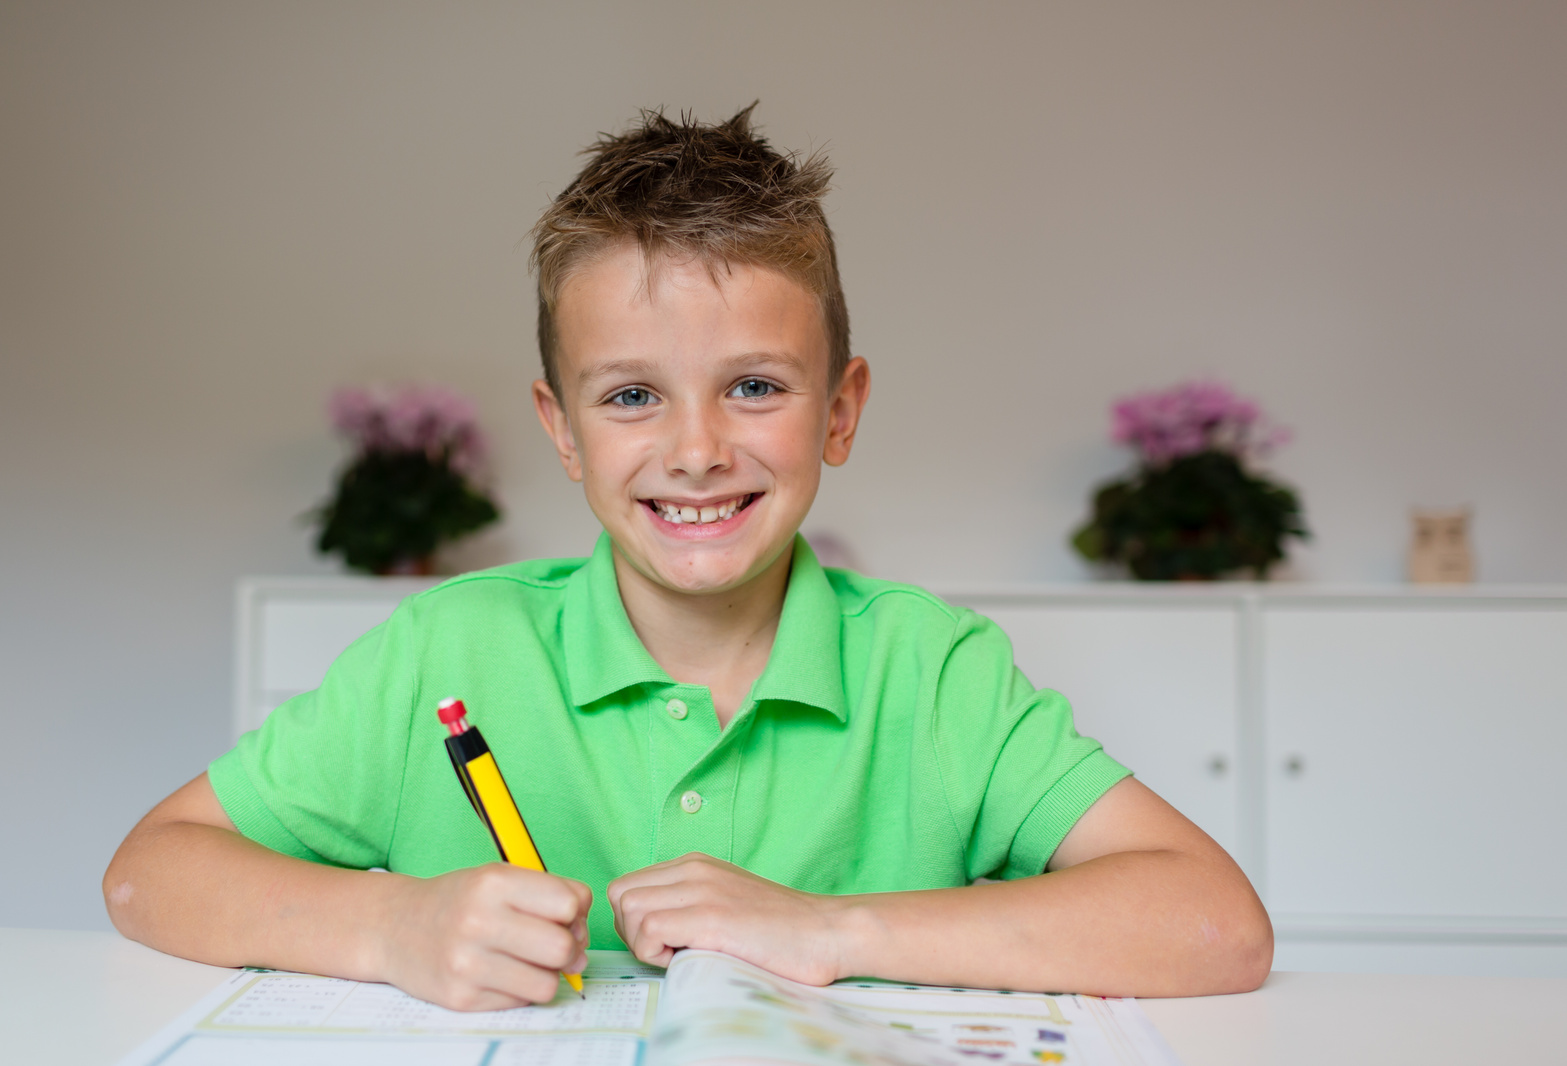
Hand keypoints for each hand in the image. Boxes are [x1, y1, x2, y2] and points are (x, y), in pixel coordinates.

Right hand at [376, 863, 591, 1010]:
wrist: (395, 927)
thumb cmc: (460, 900)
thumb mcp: (500, 877)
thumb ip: (549, 895)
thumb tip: (583, 937)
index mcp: (493, 882)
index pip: (570, 903)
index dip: (575, 912)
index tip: (563, 916)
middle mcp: (478, 921)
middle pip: (561, 947)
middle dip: (568, 948)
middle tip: (555, 946)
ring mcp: (467, 963)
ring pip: (547, 984)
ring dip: (546, 975)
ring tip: (528, 961)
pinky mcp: (461, 998)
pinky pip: (521, 1002)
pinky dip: (521, 990)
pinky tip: (501, 973)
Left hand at [607, 853, 849, 984]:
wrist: (827, 931)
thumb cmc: (781, 930)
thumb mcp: (726, 902)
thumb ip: (689, 904)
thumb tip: (650, 929)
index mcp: (694, 864)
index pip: (628, 885)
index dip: (633, 920)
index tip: (661, 942)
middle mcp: (693, 869)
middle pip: (620, 894)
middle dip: (630, 930)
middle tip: (664, 950)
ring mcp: (701, 889)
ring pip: (629, 909)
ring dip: (643, 942)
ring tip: (679, 954)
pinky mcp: (711, 916)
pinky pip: (650, 930)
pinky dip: (656, 954)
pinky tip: (688, 958)